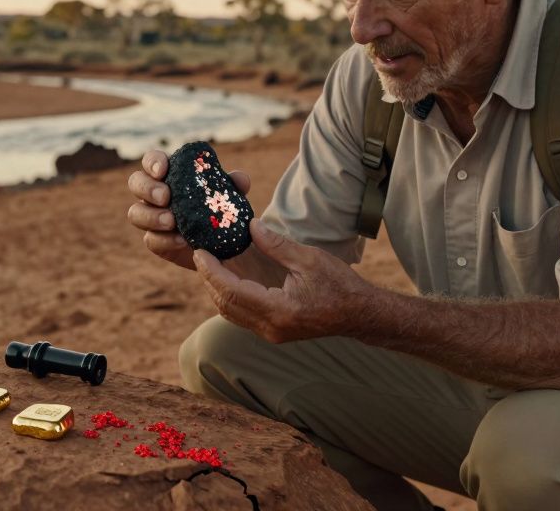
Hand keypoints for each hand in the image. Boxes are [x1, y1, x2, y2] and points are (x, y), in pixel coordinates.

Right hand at [127, 149, 251, 269]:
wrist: (224, 243)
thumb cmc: (222, 208)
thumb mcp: (232, 195)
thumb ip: (235, 185)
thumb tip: (239, 179)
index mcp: (170, 174)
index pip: (152, 161)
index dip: (153, 162)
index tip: (163, 170)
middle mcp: (155, 193)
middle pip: (136, 183)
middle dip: (147, 188)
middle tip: (166, 196)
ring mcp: (152, 218)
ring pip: (135, 213)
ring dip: (151, 216)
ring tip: (171, 221)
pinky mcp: (156, 241)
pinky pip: (151, 240)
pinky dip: (165, 240)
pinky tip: (182, 240)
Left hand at [193, 220, 377, 342]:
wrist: (360, 314)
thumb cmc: (340, 284)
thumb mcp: (309, 258)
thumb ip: (276, 244)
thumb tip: (250, 226)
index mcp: (279, 310)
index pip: (232, 292)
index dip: (211, 272)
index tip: (199, 252)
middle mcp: (271, 327)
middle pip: (226, 305)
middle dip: (209, 280)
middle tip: (200, 255)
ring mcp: (271, 333)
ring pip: (231, 313)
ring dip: (217, 290)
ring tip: (210, 264)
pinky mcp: (274, 332)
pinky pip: (242, 316)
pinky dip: (231, 298)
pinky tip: (229, 278)